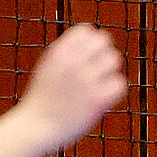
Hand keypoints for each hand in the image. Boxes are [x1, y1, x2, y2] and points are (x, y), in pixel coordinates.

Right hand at [18, 24, 125, 148]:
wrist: (36, 127)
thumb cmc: (43, 98)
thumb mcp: (48, 67)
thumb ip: (66, 53)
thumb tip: (91, 37)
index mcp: (58, 53)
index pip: (86, 30)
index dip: (91, 41)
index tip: (88, 55)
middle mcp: (72, 63)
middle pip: (104, 41)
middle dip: (104, 53)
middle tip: (99, 69)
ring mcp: (86, 81)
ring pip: (114, 60)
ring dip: (111, 70)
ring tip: (101, 82)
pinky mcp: (97, 100)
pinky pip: (119, 83)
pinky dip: (115, 88)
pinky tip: (105, 96)